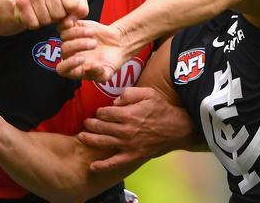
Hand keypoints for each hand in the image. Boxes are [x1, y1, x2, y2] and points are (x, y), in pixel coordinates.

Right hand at [14, 0, 87, 28]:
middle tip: (52, 9)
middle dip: (58, 17)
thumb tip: (69, 21)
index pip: (73, 6)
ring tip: (44, 11)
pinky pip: (34, 24)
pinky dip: (35, 24)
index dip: (70, 11)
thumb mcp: (74, 0)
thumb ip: (81, 9)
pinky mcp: (21, 3)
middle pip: (59, 14)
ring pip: (46, 20)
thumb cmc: (56, 0)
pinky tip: (34, 14)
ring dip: (46, 20)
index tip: (65, 6)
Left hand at [56, 20, 127, 81]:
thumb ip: (99, 74)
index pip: (62, 69)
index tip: (82, 59)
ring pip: (64, 35)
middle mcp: (70, 54)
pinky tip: (80, 18)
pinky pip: (66, 23)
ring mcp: (70, 40)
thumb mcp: (108, 72)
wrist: (117, 45)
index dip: (69, 64)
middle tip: (94, 44)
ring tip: (92, 33)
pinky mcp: (74, 27)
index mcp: (75, 69)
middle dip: (79, 45)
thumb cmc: (111, 61)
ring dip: (77, 33)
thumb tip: (90, 69)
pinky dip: (71, 19)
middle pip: (65, 49)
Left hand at [77, 87, 196, 170]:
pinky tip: (92, 166)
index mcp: (127, 114)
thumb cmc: (162, 109)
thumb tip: (114, 101)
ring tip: (81, 136)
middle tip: (85, 123)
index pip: (104, 113)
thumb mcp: (147, 93)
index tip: (98, 112)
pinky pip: (115, 163)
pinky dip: (102, 166)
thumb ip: (129, 93)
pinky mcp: (133, 156)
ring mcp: (128, 145)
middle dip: (90, 124)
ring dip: (89, 140)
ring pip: (102, 143)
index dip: (99, 112)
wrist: (178, 128)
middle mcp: (125, 130)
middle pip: (100, 127)